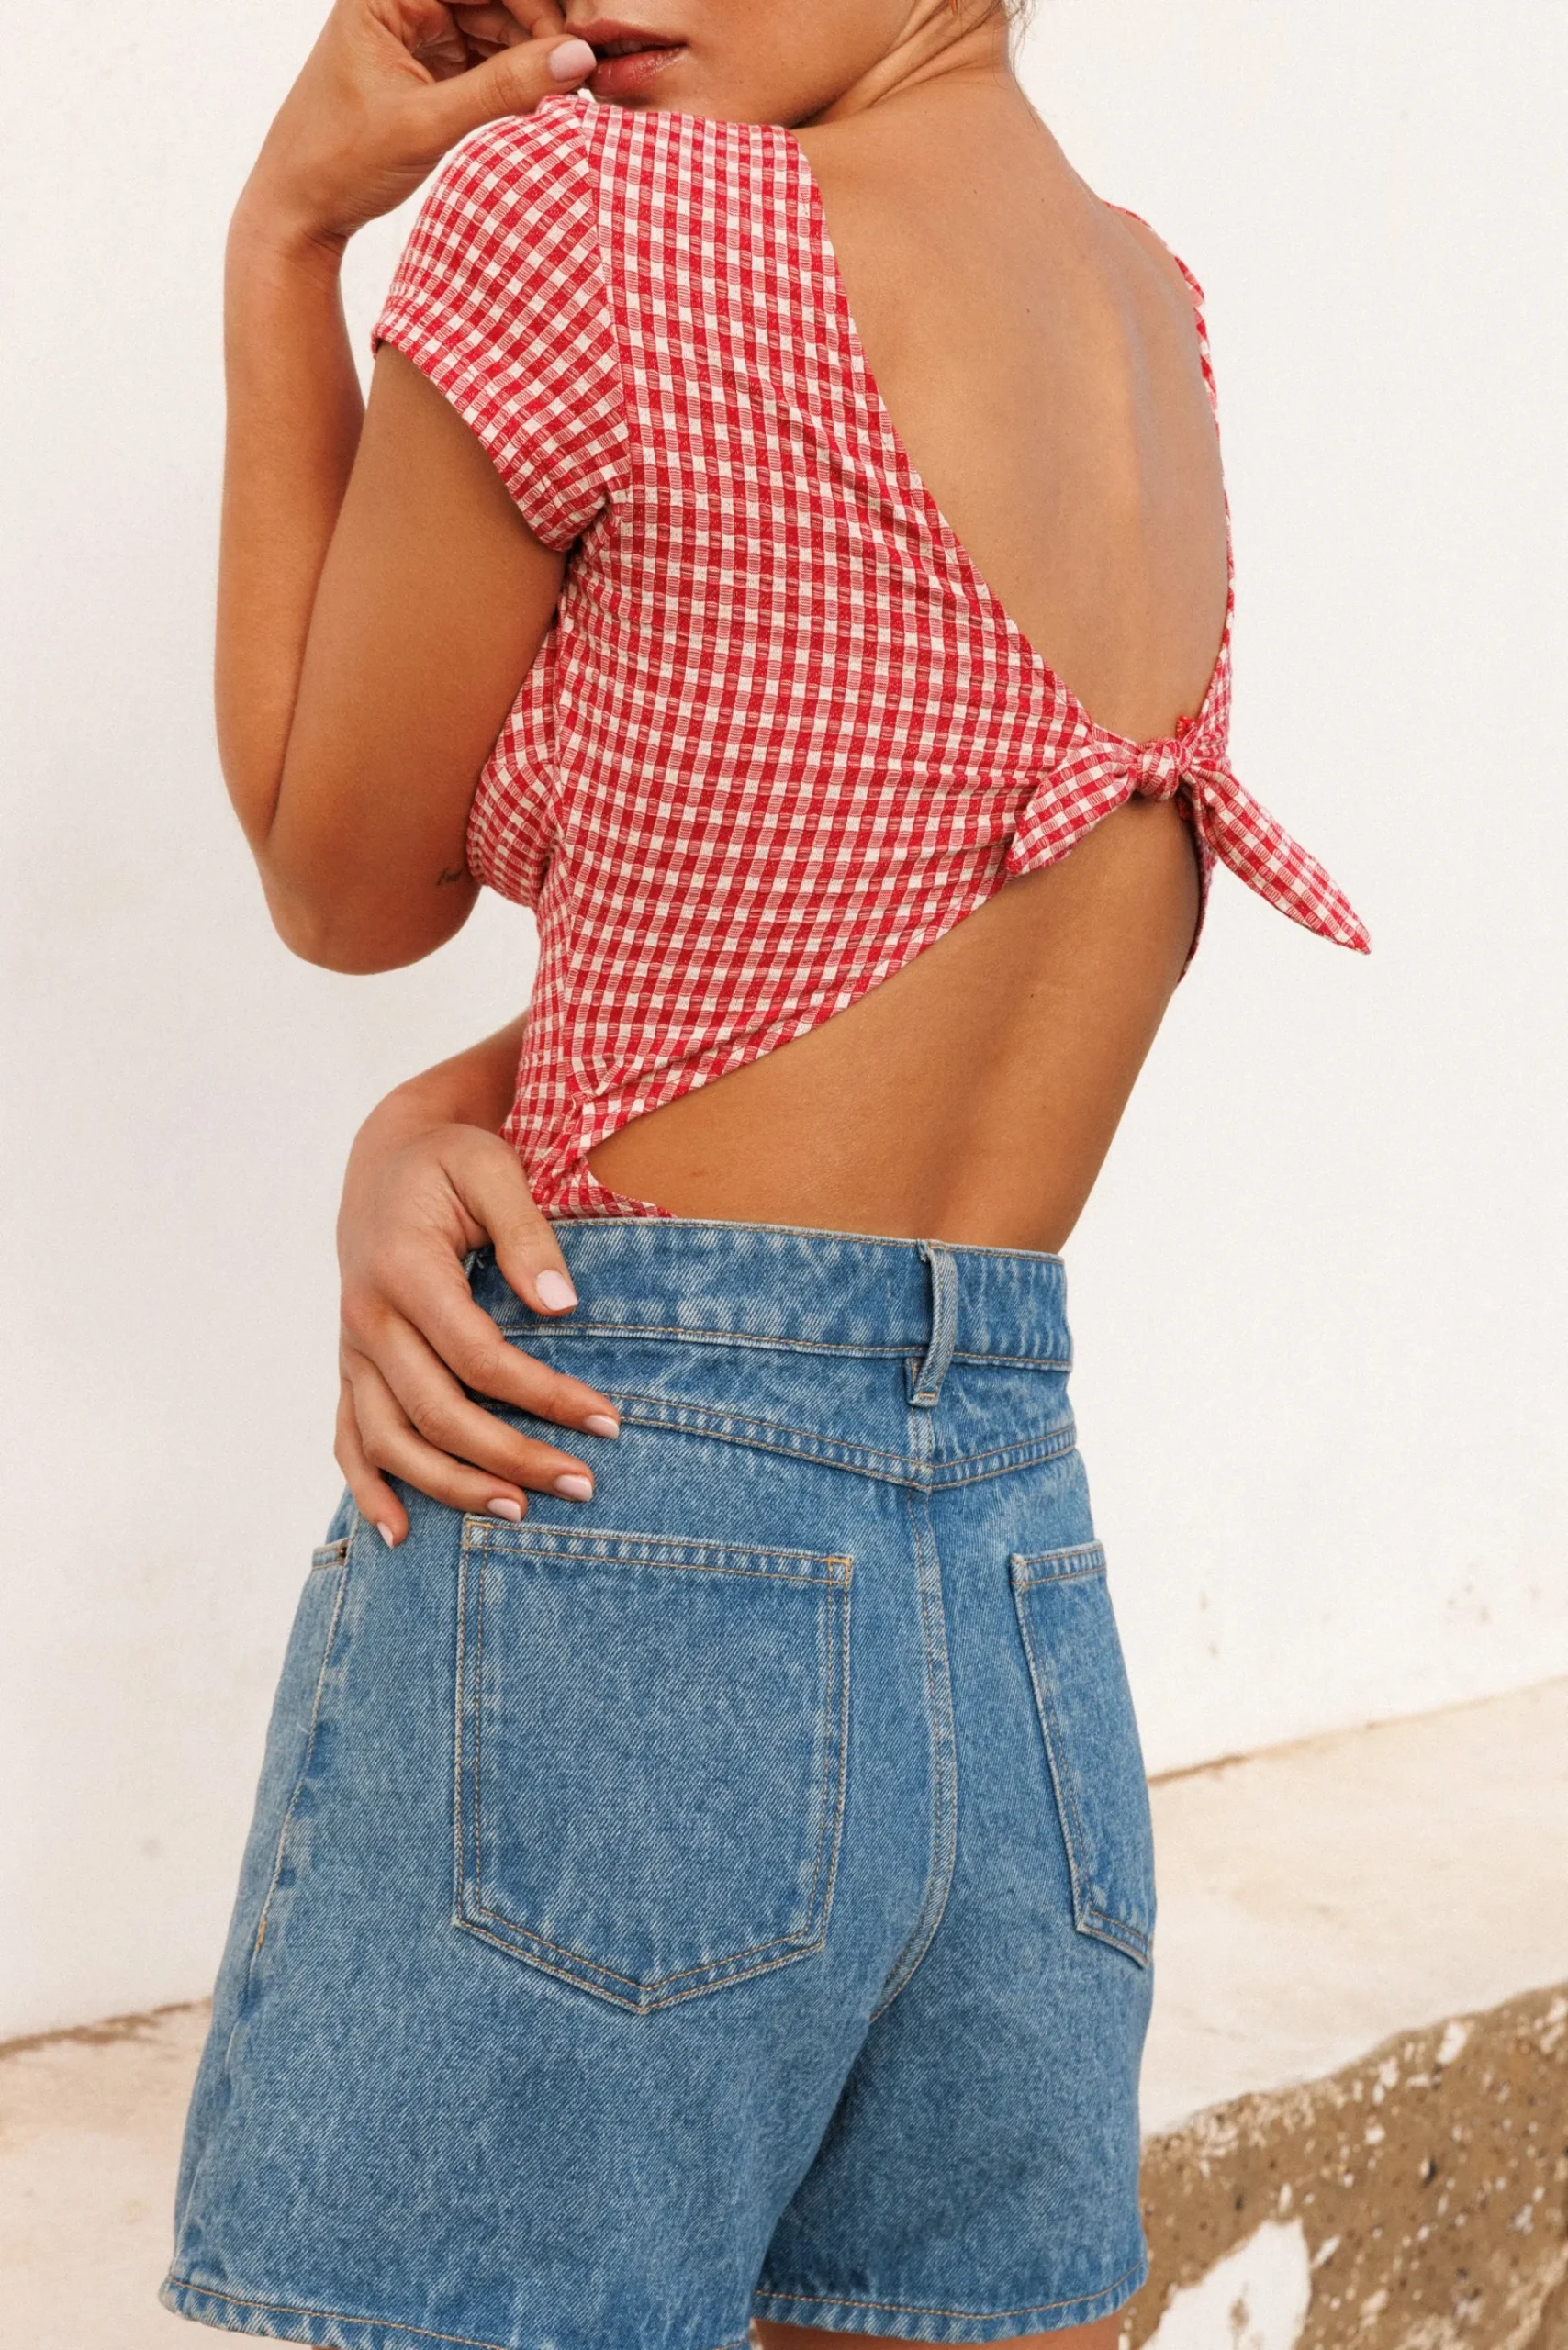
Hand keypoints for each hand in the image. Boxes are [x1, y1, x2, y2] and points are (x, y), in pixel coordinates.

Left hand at [236, 0, 595, 251]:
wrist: (298, 212)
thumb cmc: (340, 161)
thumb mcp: (428, 124)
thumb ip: (503, 88)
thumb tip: (575, 58)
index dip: (531, 6)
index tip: (572, 45)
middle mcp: (398, 3)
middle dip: (535, 33)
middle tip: (576, 75)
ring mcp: (411, 35)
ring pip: (490, 30)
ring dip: (527, 60)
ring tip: (561, 97)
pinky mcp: (422, 70)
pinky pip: (480, 61)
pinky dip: (509, 81)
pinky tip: (536, 105)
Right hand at [335, 1114, 619, 1543]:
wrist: (385, 1159)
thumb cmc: (449, 1162)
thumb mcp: (492, 1170)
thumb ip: (527, 1234)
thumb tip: (563, 1306)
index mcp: (403, 1269)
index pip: (479, 1355)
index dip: (544, 1395)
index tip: (607, 1421)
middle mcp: (367, 1318)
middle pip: (437, 1411)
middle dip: (510, 1456)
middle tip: (582, 1485)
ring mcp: (351, 1348)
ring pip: (390, 1439)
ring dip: (451, 1486)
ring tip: (518, 1514)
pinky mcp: (350, 1366)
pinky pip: (347, 1438)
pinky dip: (368, 1489)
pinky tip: (401, 1535)